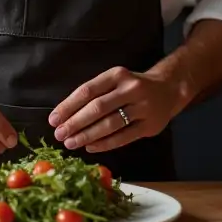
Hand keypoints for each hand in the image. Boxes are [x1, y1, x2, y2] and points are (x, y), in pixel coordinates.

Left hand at [47, 66, 182, 153]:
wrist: (168, 89)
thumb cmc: (132, 87)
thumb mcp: (114, 80)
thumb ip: (94, 94)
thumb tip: (64, 115)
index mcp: (117, 74)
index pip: (87, 91)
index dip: (68, 106)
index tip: (53, 119)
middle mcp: (130, 89)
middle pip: (98, 108)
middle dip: (75, 123)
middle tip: (59, 134)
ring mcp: (142, 107)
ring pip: (110, 124)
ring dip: (87, 135)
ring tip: (71, 143)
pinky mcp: (149, 126)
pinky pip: (123, 137)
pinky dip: (105, 143)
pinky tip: (90, 147)